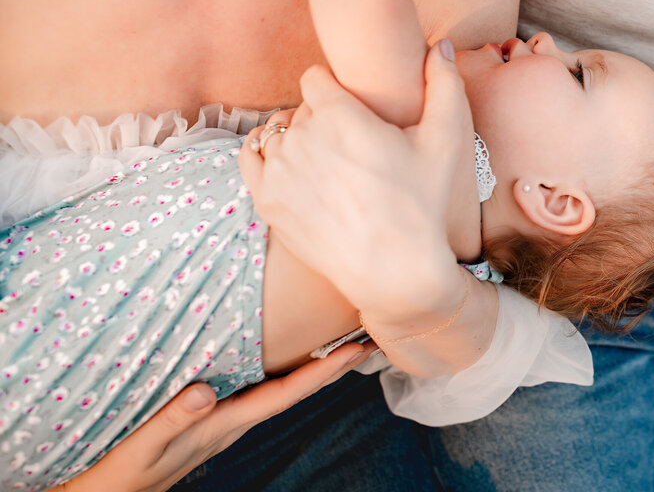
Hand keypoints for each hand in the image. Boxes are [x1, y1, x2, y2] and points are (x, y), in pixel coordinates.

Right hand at [53, 343, 370, 491]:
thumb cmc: (124, 474)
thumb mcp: (143, 447)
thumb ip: (172, 419)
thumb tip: (206, 391)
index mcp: (226, 424)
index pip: (285, 394)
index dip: (322, 372)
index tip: (354, 352)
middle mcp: (234, 419)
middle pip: (294, 389)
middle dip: (333, 366)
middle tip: (369, 339)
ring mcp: (225, 418)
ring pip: (280, 387)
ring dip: (313, 366)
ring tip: (344, 341)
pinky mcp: (212, 415)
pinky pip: (258, 387)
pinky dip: (282, 369)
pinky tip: (290, 356)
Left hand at [239, 43, 471, 316]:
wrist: (395, 272)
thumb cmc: (424, 205)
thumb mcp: (447, 141)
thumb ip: (445, 84)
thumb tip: (441, 44)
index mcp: (339, 115)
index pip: (316, 78)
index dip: (337, 90)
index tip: (355, 109)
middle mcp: (301, 137)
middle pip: (300, 107)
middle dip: (322, 117)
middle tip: (351, 144)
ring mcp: (278, 170)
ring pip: (277, 131)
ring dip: (296, 137)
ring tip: (327, 160)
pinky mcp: (266, 199)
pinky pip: (252, 157)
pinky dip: (269, 157)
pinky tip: (295, 167)